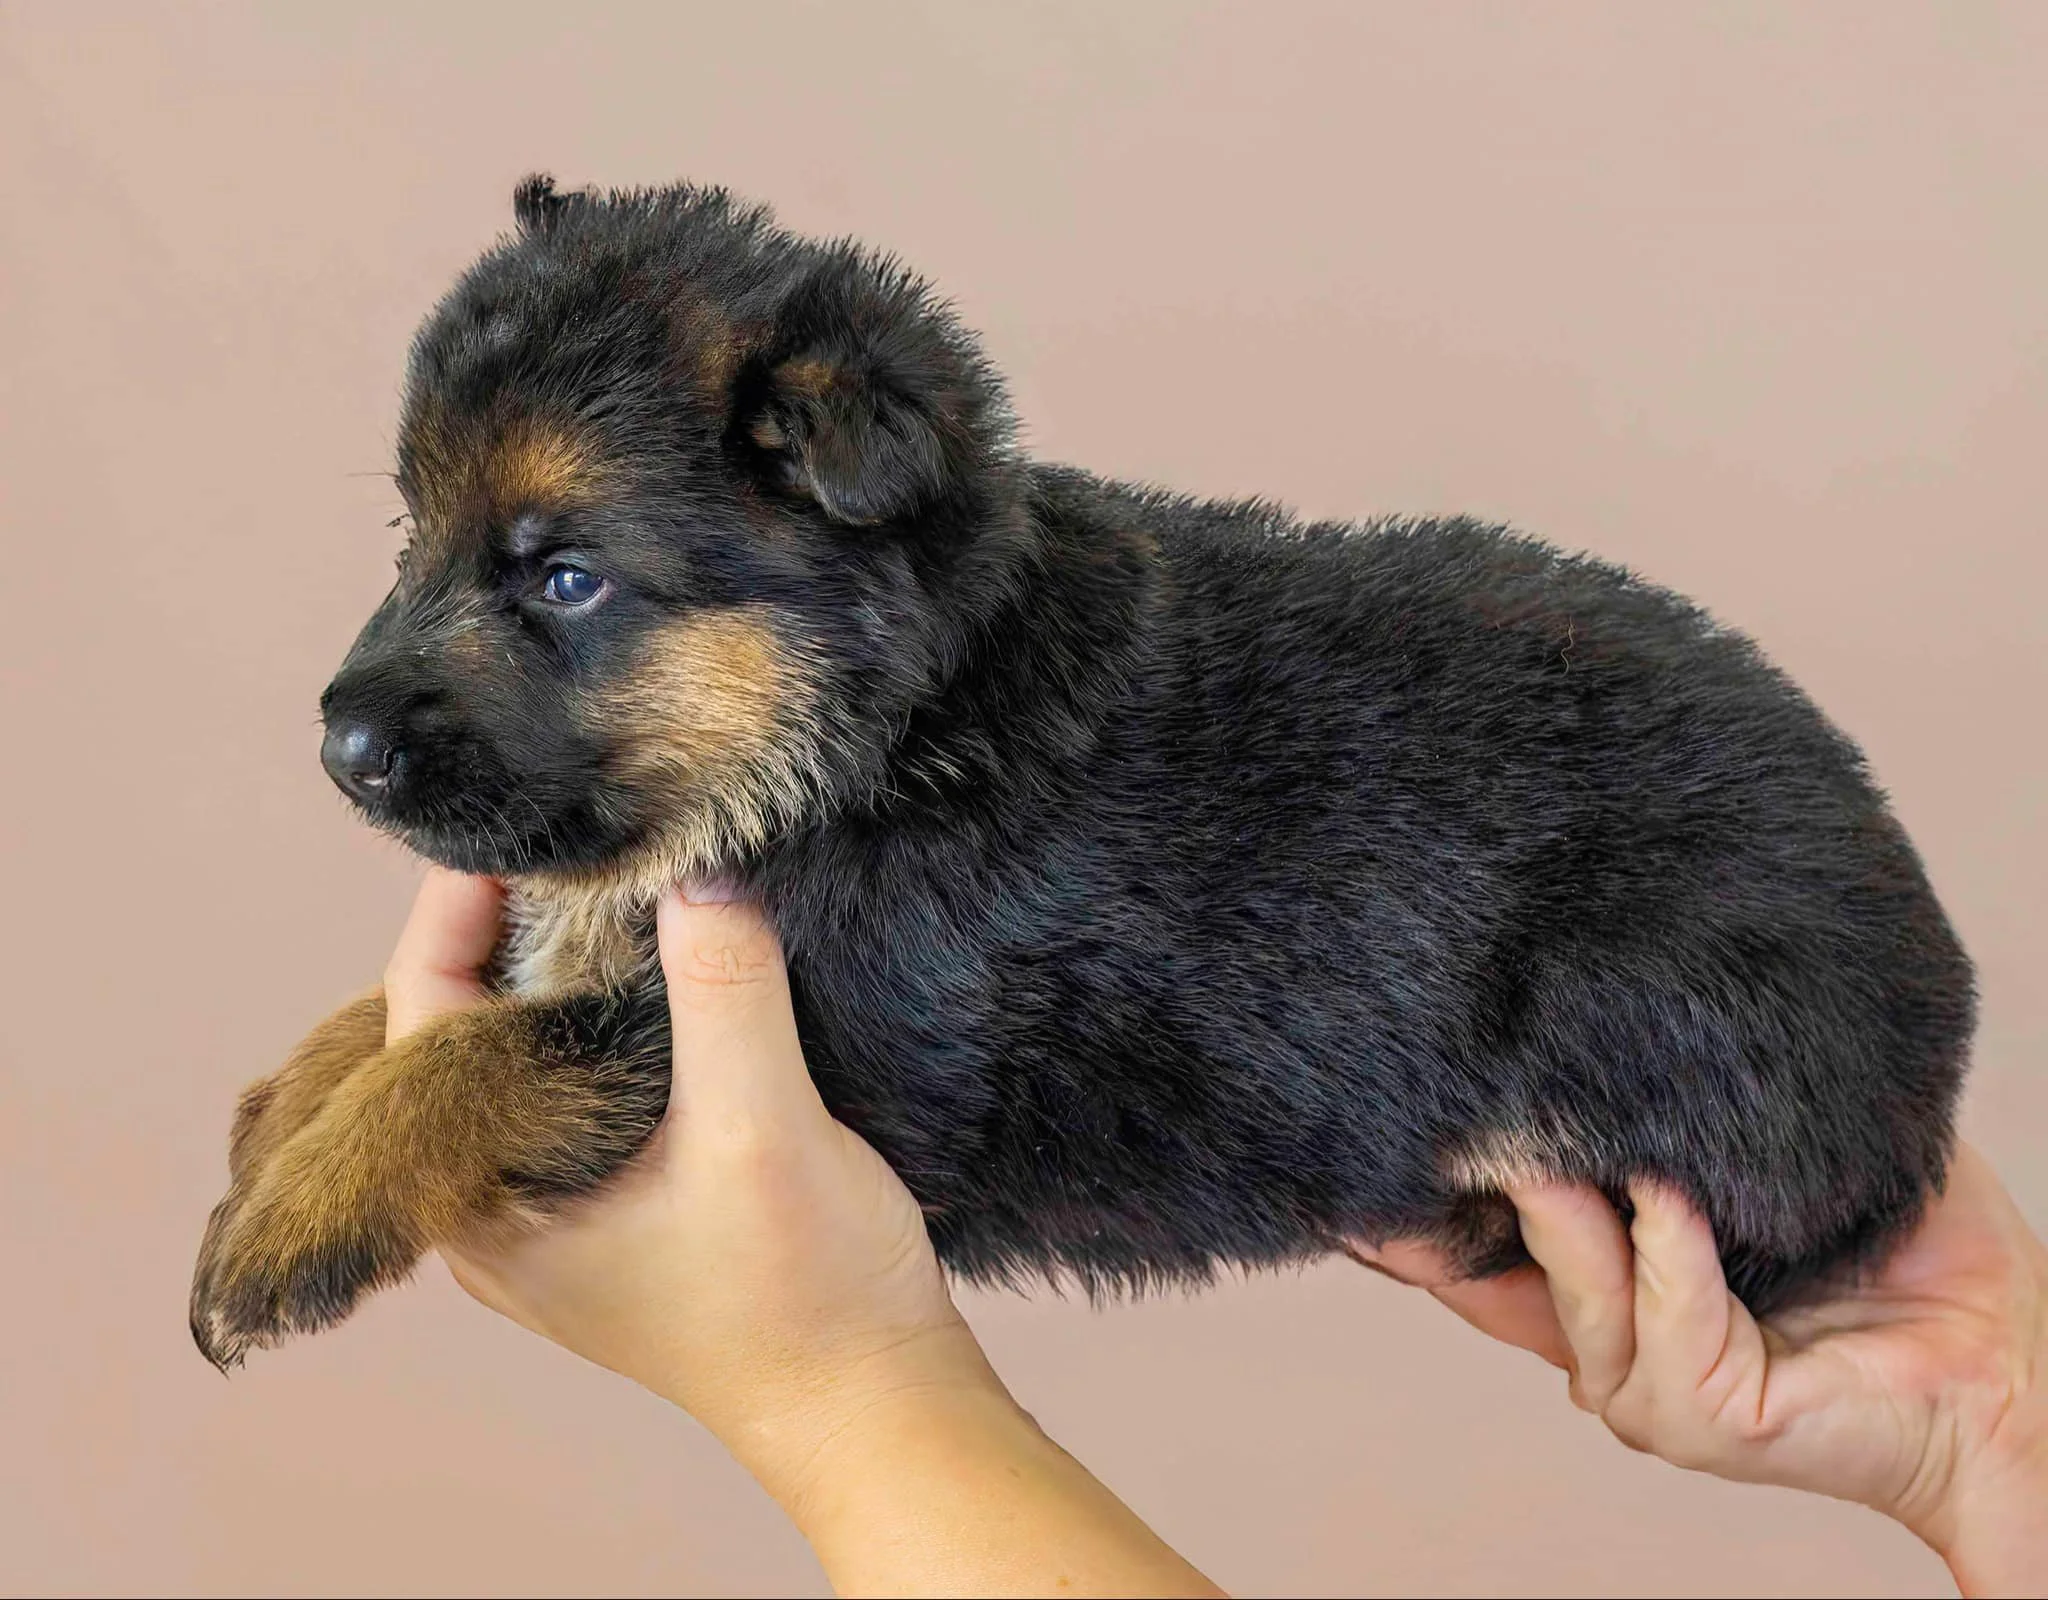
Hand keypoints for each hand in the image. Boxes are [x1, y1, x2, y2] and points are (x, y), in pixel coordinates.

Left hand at [386, 868, 1220, 1597]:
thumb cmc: (807, 1295)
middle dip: (500, 935)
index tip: (509, 834)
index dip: (450, 914)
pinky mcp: (612, 1212)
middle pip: (456, 1036)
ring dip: (549, 976)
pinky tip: (644, 975)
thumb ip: (726, 995)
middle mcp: (497, 1214)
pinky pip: (568, 1090)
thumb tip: (698, 866)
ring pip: (517, 1063)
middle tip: (564, 844)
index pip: (422, 1020)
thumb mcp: (763, 1131)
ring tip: (602, 889)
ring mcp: (553, 1218)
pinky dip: (591, 1021)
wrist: (871, 1402)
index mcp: (488, 1205)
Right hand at [1355, 1152, 2047, 1596]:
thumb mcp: (1773, 1165)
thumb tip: (1622, 1011)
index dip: (1414, 1202)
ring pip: (1573, 1279)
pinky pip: (1666, 1311)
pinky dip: (1672, 1245)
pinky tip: (1683, 1194)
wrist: (2012, 1360)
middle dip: (1454, 1184)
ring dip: (1569, 1197)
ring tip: (1560, 1117)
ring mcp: (1647, 1392)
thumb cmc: (1907, 1257)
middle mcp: (1609, 1350)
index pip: (1478, 1251)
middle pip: (1488, 1265)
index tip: (1360, 1129)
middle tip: (1435, 1095)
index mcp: (1614, 1295)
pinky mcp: (1702, 1419)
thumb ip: (1692, 1118)